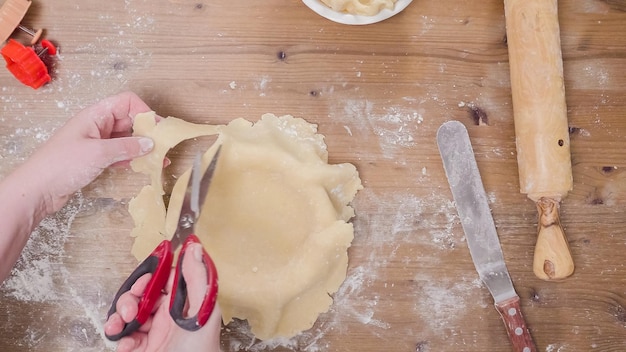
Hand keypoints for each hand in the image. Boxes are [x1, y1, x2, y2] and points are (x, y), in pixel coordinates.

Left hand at [24, 91, 154, 213]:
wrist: (38, 189)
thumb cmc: (62, 165)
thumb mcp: (99, 153)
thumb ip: (127, 147)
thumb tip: (150, 143)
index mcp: (96, 115)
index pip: (126, 102)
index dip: (144, 111)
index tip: (158, 128)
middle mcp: (97, 125)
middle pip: (129, 120)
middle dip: (147, 130)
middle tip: (163, 145)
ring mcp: (96, 142)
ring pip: (126, 138)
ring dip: (142, 147)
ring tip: (158, 158)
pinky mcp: (96, 158)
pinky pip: (120, 153)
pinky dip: (132, 158)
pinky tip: (142, 166)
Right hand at [104, 243, 221, 351]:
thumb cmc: (197, 351)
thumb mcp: (201, 311)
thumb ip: (196, 278)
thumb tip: (195, 248)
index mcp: (187, 305)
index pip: (168, 279)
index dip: (154, 275)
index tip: (146, 276)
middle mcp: (171, 318)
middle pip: (145, 295)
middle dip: (132, 296)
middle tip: (131, 306)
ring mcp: (155, 334)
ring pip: (130, 314)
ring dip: (121, 315)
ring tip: (122, 323)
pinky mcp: (142, 349)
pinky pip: (124, 336)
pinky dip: (119, 335)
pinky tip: (125, 341)